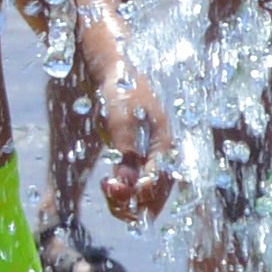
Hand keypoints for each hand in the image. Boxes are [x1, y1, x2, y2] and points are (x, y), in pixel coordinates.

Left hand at [91, 59, 180, 223]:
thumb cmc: (121, 89)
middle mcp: (163, 153)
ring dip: (129, 199)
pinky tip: (109, 183)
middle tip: (108, 194)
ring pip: (148, 192)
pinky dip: (126, 190)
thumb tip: (128, 184)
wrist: (118, 68)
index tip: (111, 187)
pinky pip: (140, 182)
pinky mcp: (142, 153)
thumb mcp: (121, 120)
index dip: (136, 193)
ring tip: (107, 188)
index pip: (157, 182)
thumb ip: (126, 152)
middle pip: (157, 193)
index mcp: (164, 144)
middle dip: (134, 202)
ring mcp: (154, 154)